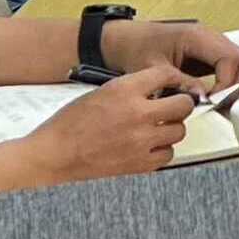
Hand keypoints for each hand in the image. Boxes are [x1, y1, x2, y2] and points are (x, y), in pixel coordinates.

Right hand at [30, 63, 210, 179]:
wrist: (55, 154)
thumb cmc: (71, 123)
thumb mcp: (101, 92)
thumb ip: (132, 89)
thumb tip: (160, 90)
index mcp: (125, 90)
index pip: (166, 74)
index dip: (173, 78)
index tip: (174, 83)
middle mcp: (138, 114)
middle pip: (183, 105)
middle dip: (180, 103)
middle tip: (171, 106)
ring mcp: (141, 141)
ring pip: (179, 131)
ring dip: (171, 128)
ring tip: (156, 128)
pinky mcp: (140, 164)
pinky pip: (168, 154)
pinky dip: (161, 150)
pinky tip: (148, 146)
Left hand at [104, 15, 238, 92]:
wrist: (125, 40)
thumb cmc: (136, 47)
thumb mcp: (153, 68)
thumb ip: (178, 81)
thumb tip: (201, 97)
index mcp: (196, 36)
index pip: (228, 58)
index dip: (226, 83)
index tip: (213, 101)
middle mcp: (210, 38)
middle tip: (235, 105)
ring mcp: (213, 46)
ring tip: (231, 107)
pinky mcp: (210, 56)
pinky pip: (231, 69)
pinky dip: (232, 85)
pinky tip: (226, 102)